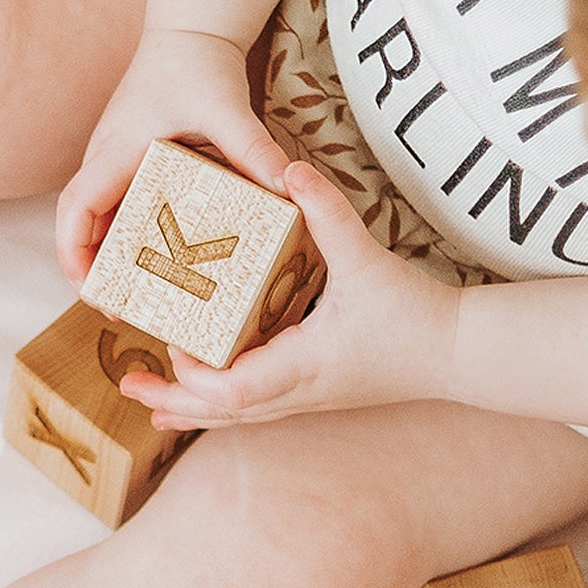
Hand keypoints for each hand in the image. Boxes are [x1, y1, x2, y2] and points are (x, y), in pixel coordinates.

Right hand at [56, 26, 290, 282]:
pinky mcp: (131, 160)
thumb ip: (254, 148)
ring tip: (142, 298)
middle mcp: (106, 158)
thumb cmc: (198, 64)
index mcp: (116, 150)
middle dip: (93, 271)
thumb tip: (289, 187)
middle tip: (123, 311)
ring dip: (112, 257)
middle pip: (82, 225)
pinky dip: (132, 236)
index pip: (75, 207)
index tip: (90, 289)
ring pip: (101, 219)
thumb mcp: (228, 109)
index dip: (73, 252)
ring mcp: (115, 159)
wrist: (190, 30)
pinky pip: (122, 206)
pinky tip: (162, 261)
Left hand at [120, 163, 461, 427]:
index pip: (234, 389)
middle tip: (127, 381)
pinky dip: (221, 406)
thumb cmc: (416, 314)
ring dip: (190, 408)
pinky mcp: (315, 393)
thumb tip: (289, 170)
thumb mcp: (368, 259)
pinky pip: (256, 409)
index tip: (172, 340)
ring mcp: (307, 398)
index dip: (195, 373)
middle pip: (221, 413)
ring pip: (236, 417)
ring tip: (147, 399)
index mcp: (304, 365)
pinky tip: (201, 401)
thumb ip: (328, 214)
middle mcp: (299, 391)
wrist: (460, 354)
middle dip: (173, 398)